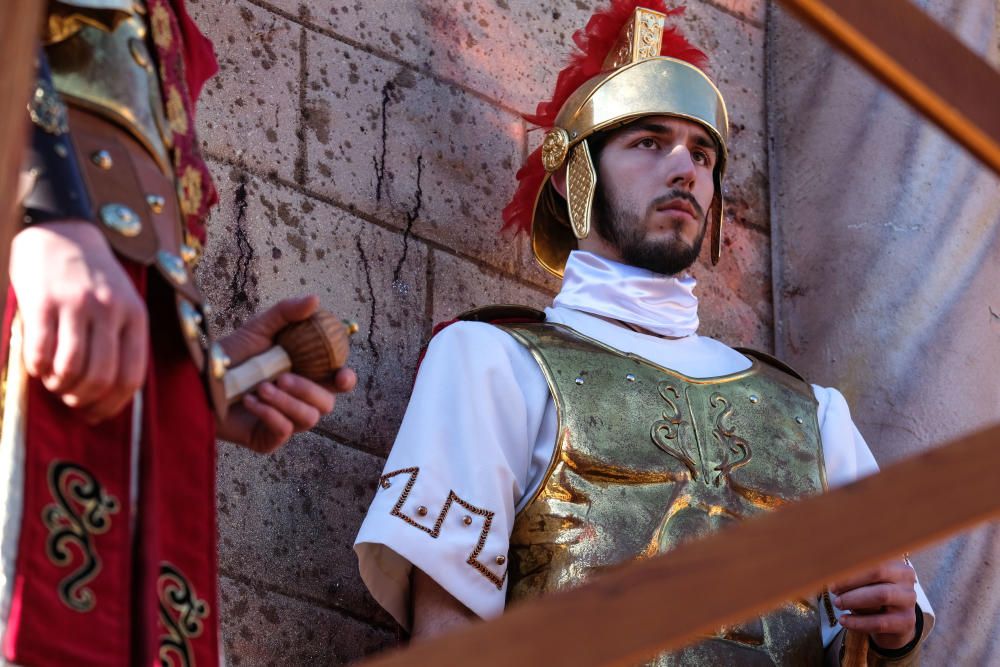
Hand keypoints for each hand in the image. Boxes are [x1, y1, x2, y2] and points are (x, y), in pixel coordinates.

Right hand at [10, 222, 147, 422]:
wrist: (63, 230)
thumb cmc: (92, 277)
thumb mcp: (121, 303)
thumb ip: (119, 340)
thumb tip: (107, 394)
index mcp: (135, 316)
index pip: (131, 376)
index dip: (112, 405)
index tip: (96, 414)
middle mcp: (110, 311)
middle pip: (101, 378)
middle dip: (82, 399)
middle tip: (70, 399)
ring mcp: (76, 305)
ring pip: (71, 369)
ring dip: (59, 386)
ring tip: (53, 382)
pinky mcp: (44, 302)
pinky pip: (41, 351)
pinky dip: (37, 369)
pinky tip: (36, 367)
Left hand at [215, 295, 355, 452]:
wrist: (199, 379)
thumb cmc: (231, 355)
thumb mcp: (259, 328)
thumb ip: (287, 312)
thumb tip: (315, 300)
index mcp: (305, 374)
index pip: (336, 382)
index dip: (345, 380)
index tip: (341, 375)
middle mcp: (299, 400)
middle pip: (327, 403)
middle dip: (308, 390)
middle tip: (282, 378)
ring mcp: (285, 421)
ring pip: (308, 419)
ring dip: (286, 402)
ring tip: (261, 388)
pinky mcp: (267, 439)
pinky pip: (283, 430)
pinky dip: (269, 414)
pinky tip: (250, 401)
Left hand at [831, 559, 917, 648]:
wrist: (893, 624)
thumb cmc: (873, 595)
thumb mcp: (864, 582)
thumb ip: (852, 573)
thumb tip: (828, 568)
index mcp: (894, 564)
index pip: (872, 558)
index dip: (851, 565)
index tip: (832, 574)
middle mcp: (906, 580)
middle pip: (877, 572)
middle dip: (851, 580)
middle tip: (833, 590)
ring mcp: (909, 601)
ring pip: (881, 595)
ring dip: (854, 599)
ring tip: (838, 604)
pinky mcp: (906, 622)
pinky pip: (880, 622)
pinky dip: (858, 622)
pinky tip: (844, 621)